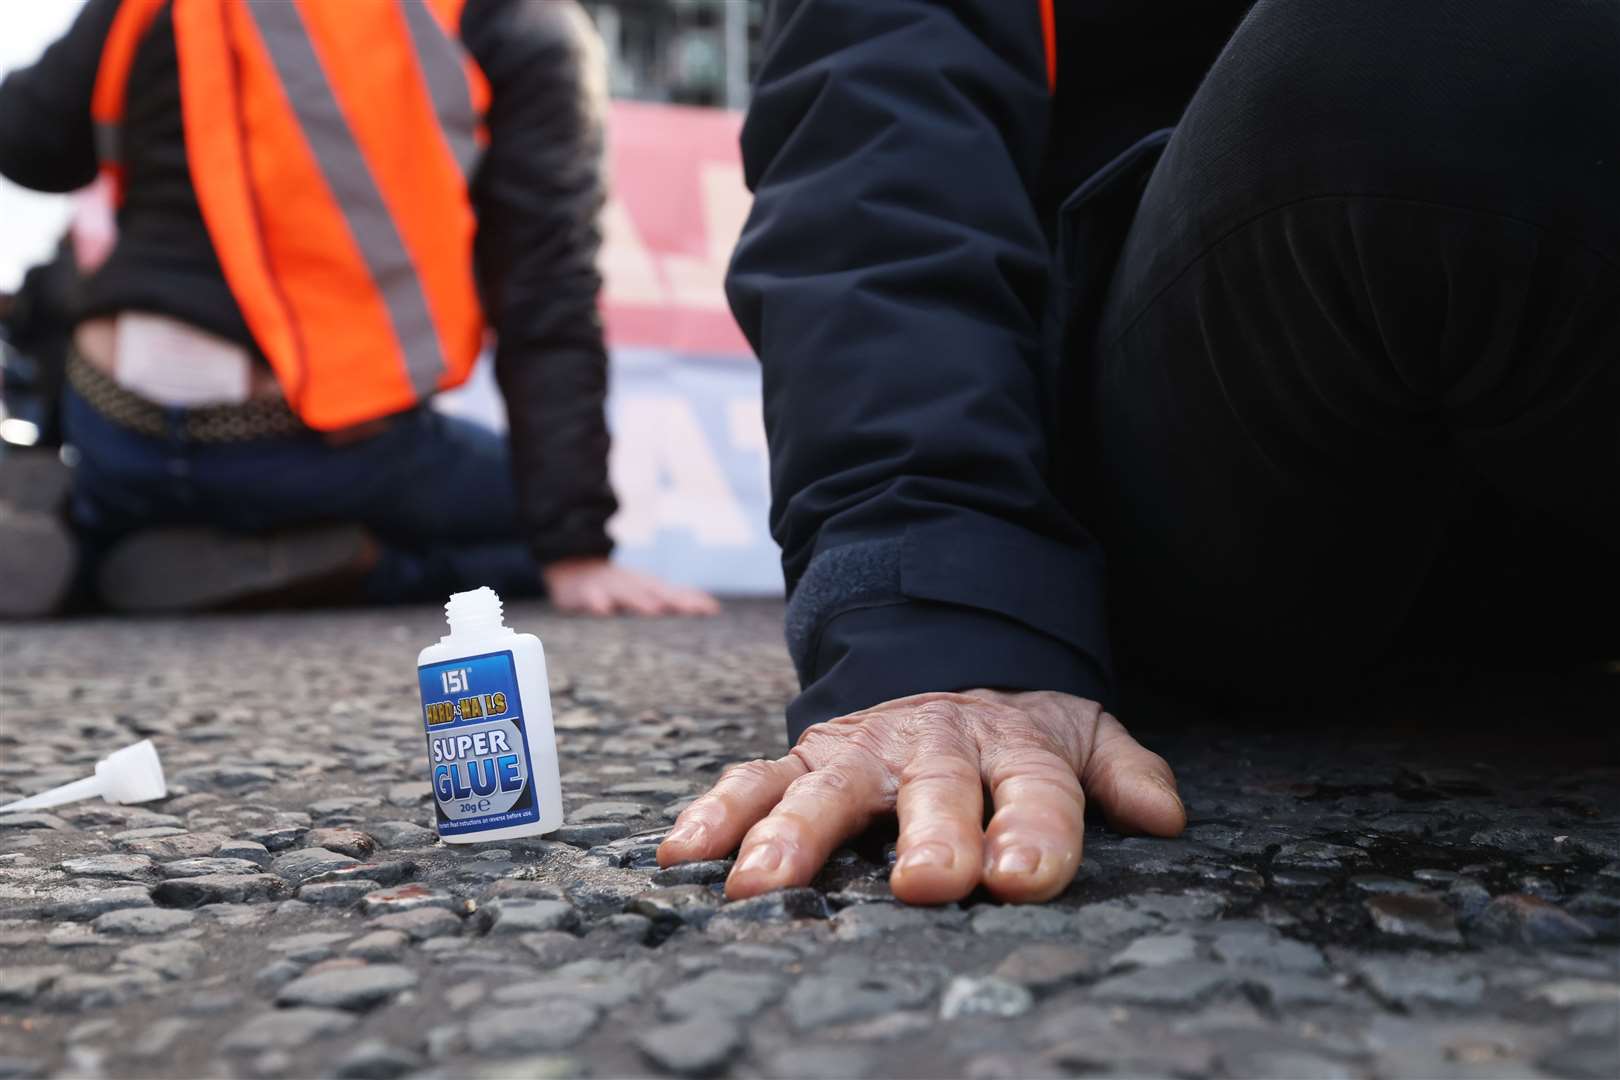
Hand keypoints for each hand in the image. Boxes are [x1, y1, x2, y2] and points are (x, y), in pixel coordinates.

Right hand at [541, 557, 719, 616]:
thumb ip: (675, 599)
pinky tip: (603, 610)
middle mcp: (633, 585)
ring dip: (639, 600)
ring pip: (625, 593)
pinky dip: (597, 601)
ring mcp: (609, 587)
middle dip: (675, 601)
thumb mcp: (647, 590)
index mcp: (649, 586)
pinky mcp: (586, 591)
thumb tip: (713, 606)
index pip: (675, 594)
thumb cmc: (619, 587)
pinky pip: (591, 597)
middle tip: (693, 610)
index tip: (713, 610)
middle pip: (655, 592)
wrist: (575, 568)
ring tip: (654, 610)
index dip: (692, 601)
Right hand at [657, 689, 1184, 903]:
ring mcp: (863, 749)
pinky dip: (718, 811)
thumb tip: (1167, 818)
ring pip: (828, 788)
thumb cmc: (1013, 726)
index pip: (1034, 787)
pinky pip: (754, 778)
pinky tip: (683, 853)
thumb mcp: (1078, 734)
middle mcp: (935, 745)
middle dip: (929, 834)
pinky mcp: (805, 755)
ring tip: (763, 886)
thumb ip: (1123, 772)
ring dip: (795, 835)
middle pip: (934, 790)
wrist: (940, 653)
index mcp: (1013, 744)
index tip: (1022, 878)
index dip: (1033, 831)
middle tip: (925, 883)